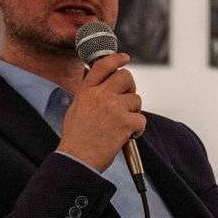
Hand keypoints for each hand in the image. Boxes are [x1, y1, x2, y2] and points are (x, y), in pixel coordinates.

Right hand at [57, 53, 144, 172]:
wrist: (77, 159)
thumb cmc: (76, 140)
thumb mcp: (77, 109)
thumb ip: (91, 96)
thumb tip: (106, 89)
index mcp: (86, 91)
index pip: (103, 66)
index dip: (116, 59)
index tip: (125, 58)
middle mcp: (100, 95)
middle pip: (126, 77)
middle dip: (130, 87)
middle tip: (127, 101)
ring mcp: (114, 107)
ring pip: (136, 99)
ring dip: (133, 112)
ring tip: (123, 125)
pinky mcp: (125, 122)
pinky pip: (141, 119)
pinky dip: (138, 129)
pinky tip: (128, 136)